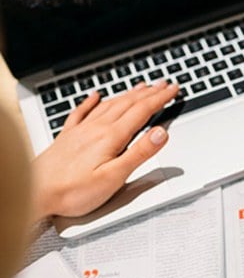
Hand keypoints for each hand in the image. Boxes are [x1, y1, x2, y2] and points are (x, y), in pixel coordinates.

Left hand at [30, 81, 178, 220]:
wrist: (36, 193)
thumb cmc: (73, 191)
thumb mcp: (115, 176)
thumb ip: (139, 153)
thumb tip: (161, 133)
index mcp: (110, 137)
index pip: (142, 112)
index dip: (160, 99)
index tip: (174, 90)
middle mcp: (95, 129)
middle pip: (128, 104)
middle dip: (149, 93)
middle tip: (164, 84)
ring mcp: (80, 131)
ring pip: (109, 105)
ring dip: (128, 94)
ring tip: (140, 87)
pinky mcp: (67, 137)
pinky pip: (82, 112)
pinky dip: (91, 102)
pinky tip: (95, 96)